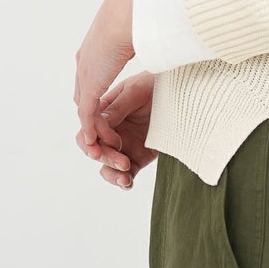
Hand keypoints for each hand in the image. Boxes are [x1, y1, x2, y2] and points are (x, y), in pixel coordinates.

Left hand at [74, 0, 137, 150]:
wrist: (129, 11)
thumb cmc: (139, 12)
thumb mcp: (135, 28)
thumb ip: (139, 36)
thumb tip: (157, 30)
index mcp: (93, 47)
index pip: (89, 77)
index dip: (98, 94)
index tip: (112, 105)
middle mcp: (84, 62)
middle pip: (83, 96)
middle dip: (93, 114)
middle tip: (107, 128)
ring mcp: (85, 74)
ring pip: (85, 109)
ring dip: (96, 126)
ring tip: (109, 141)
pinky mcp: (91, 85)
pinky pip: (88, 115)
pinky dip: (93, 129)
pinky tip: (98, 142)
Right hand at [76, 71, 156, 188]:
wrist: (180, 95)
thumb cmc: (154, 85)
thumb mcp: (136, 91)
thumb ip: (118, 107)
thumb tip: (99, 123)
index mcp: (105, 112)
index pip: (88, 129)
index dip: (94, 139)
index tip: (114, 142)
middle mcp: (110, 130)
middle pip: (94, 149)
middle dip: (105, 157)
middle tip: (123, 161)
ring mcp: (122, 145)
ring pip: (106, 165)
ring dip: (111, 173)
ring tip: (125, 176)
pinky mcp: (136, 158)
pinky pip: (124, 174)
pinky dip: (123, 181)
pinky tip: (128, 182)